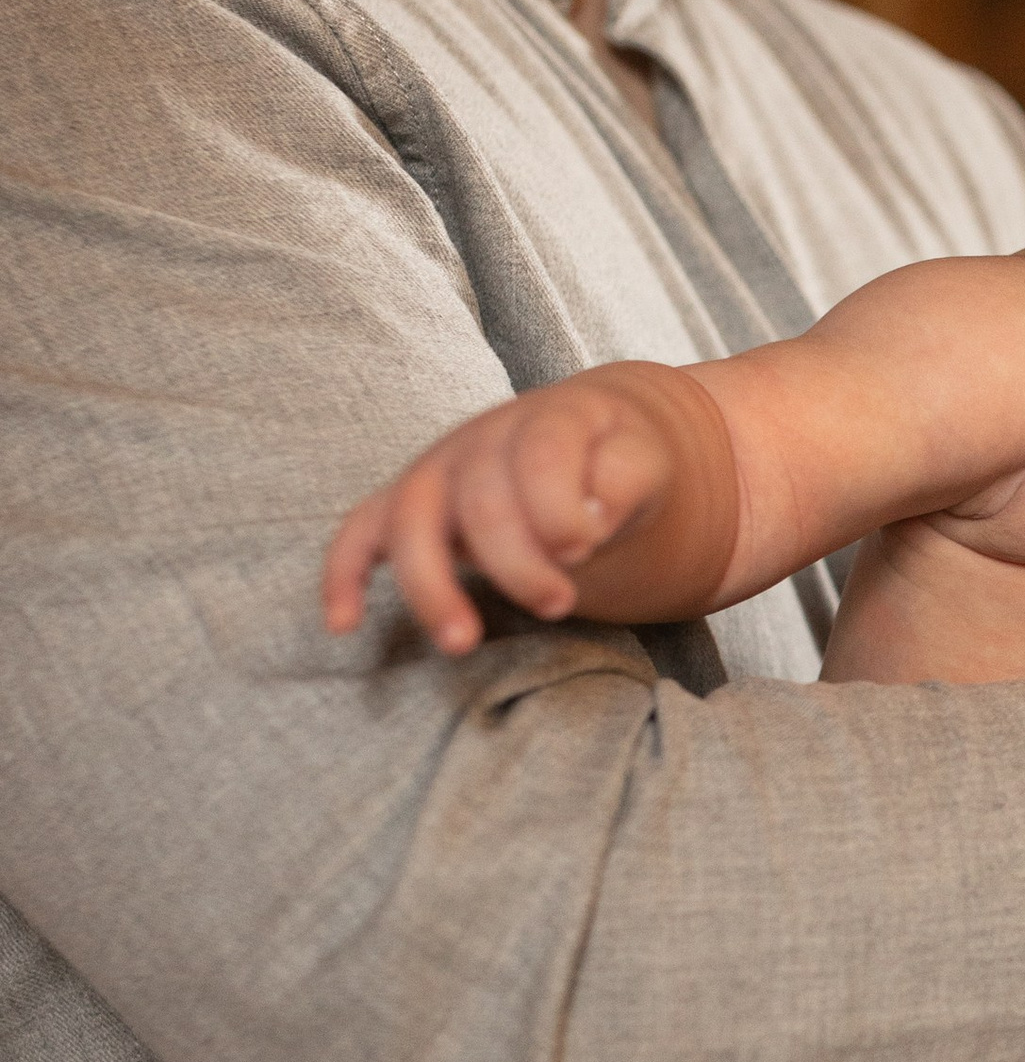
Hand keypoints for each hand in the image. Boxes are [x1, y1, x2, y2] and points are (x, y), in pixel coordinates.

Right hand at [320, 371, 703, 655]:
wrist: (592, 437)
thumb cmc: (616, 460)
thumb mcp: (644, 460)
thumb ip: (624, 479)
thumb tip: (590, 520)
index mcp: (548, 419)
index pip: (540, 456)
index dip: (556, 509)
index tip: (582, 549)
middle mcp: (482, 439)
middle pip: (476, 497)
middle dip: (515, 562)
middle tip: (559, 604)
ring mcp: (439, 470)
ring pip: (411, 518)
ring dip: (429, 583)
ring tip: (462, 642)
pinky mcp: (410, 505)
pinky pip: (360, 533)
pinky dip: (343, 575)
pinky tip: (344, 625)